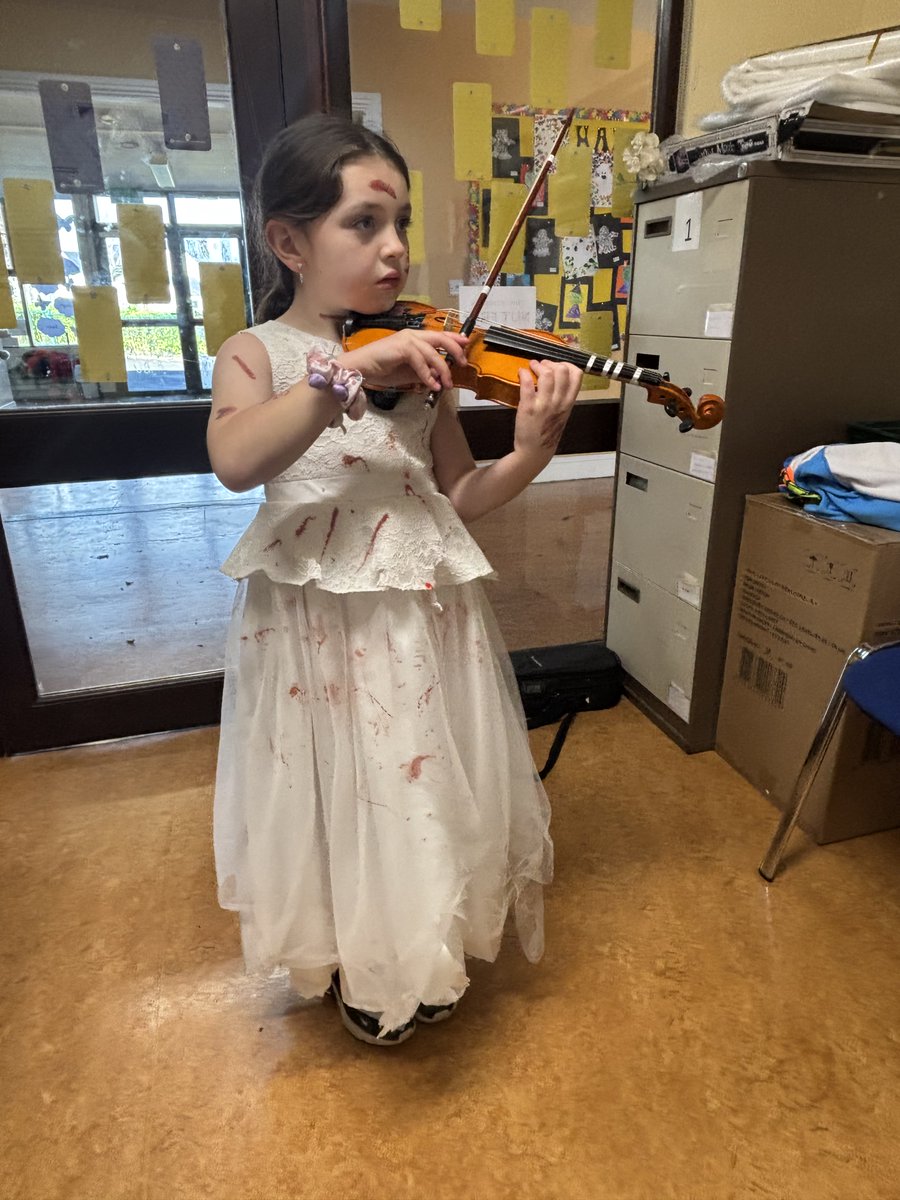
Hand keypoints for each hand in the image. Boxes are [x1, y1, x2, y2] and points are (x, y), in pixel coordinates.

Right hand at [339, 329, 468, 392]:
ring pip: (432, 352)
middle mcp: (411, 335)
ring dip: (442, 369)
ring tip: (446, 384)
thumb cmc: (380, 369)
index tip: (465, 344)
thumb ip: (423, 372)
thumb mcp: (407, 373)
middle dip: (454, 349)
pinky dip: (427, 374)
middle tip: (462, 363)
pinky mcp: (401, 348)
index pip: (438, 335)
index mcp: (413, 338)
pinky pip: (420, 360)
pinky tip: (431, 385)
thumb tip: (438, 377)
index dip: (453, 338)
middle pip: (440, 338)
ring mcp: (406, 340)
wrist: (360, 368)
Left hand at [513, 359, 582, 459]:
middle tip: (541, 365)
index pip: (577, 375)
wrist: (535, 450)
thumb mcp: (562, 414)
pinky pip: (528, 383)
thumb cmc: (547, 431)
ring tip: (531, 367)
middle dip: (550, 363)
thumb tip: (557, 376)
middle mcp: (559, 402)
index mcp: (569, 403)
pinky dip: (524, 373)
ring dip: (537, 365)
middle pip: (562, 370)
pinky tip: (521, 373)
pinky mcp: (528, 407)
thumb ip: (564, 396)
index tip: (557, 365)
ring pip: (547, 374)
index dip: (566, 364)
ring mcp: (544, 404)